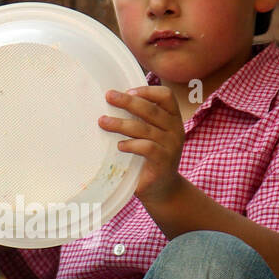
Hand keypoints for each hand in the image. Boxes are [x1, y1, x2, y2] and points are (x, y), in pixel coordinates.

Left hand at [98, 85, 186, 204]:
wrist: (162, 188)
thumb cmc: (150, 157)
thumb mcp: (149, 135)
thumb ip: (140, 119)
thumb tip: (113, 101)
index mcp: (173, 118)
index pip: (166, 96)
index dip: (148, 91)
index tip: (128, 90)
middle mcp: (175, 130)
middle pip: (151, 110)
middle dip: (128, 102)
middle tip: (109, 96)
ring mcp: (171, 146)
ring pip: (145, 129)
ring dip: (121, 124)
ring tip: (103, 121)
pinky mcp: (164, 161)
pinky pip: (147, 148)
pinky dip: (131, 145)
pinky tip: (119, 145)